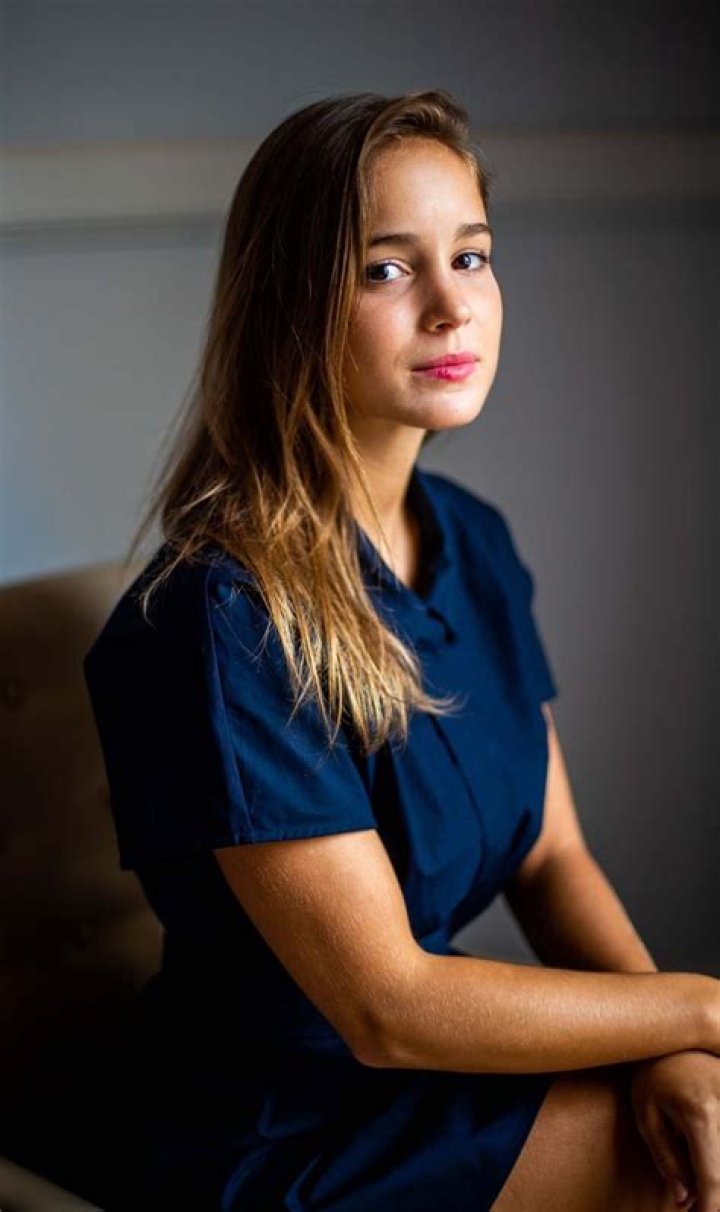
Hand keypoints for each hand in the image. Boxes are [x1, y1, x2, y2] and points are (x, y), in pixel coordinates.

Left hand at [630, 1051, 719, 1211]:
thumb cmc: (654, 1073)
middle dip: (711, 1194)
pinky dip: (716, 1153)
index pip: (714, 1177)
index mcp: (701, 1112)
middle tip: (690, 1202)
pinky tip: (705, 1156)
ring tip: (693, 1169)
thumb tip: (684, 1200)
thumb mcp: (647, 1114)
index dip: (709, 1208)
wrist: (676, 1030)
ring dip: (714, 1173)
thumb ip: (666, 1159)